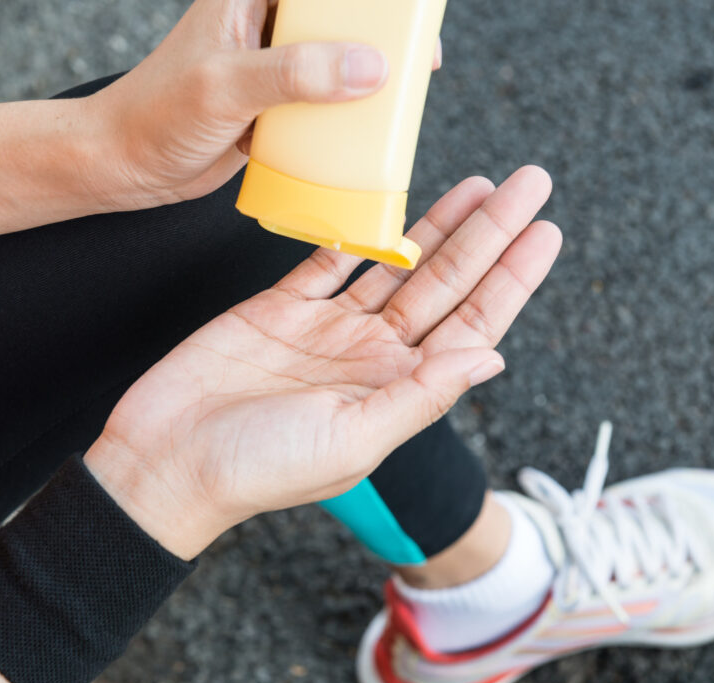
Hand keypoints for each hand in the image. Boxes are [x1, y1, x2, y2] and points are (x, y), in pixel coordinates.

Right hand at [85, 167, 559, 557]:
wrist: (166, 463)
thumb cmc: (260, 469)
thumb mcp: (354, 438)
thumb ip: (422, 395)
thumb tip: (494, 357)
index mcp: (396, 388)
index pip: (472, 325)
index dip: (512, 279)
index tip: (546, 230)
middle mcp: (370, 355)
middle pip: (445, 282)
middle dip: (489, 233)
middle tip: (529, 183)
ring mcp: (325, 330)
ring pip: (395, 264)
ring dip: (436, 225)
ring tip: (478, 185)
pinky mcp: (277, 309)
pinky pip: (327, 261)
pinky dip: (355, 232)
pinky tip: (386, 201)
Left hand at [89, 0, 438, 209]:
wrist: (124, 165)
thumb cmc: (157, 114)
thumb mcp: (226, 87)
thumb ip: (294, 73)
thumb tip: (370, 68)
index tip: (407, 10)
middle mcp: (267, 23)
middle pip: (340, 17)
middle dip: (381, 34)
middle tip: (419, 58)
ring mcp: (273, 66)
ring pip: (338, 61)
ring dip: (369, 80)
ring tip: (405, 96)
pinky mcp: (275, 106)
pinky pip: (325, 104)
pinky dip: (347, 118)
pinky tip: (369, 133)